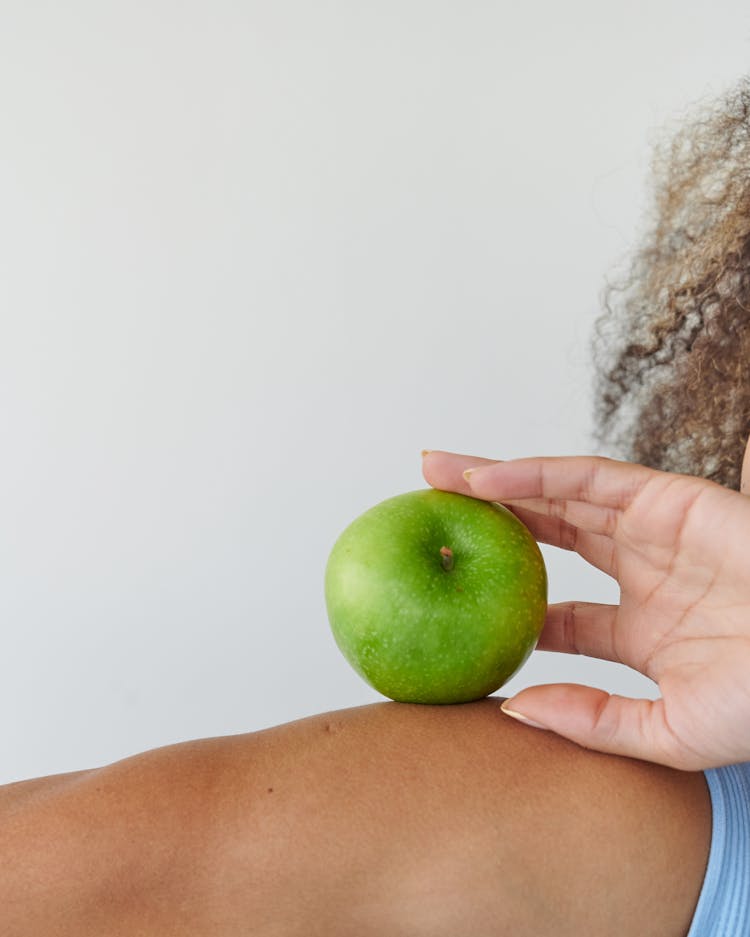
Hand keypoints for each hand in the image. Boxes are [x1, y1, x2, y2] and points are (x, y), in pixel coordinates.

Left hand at [423, 450, 749, 769]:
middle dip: (486, 525)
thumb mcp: (669, 732)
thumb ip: (594, 722)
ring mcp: (653, 534)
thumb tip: (513, 711)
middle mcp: (641, 574)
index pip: (555, 614)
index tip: (449, 603)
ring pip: (557, 497)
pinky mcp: (668, 499)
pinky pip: (586, 479)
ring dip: (494, 482)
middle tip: (426, 513)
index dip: (503, 606)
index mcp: (639, 630)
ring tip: (436, 474)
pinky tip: (482, 479)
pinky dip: (533, 474)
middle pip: (545, 540)